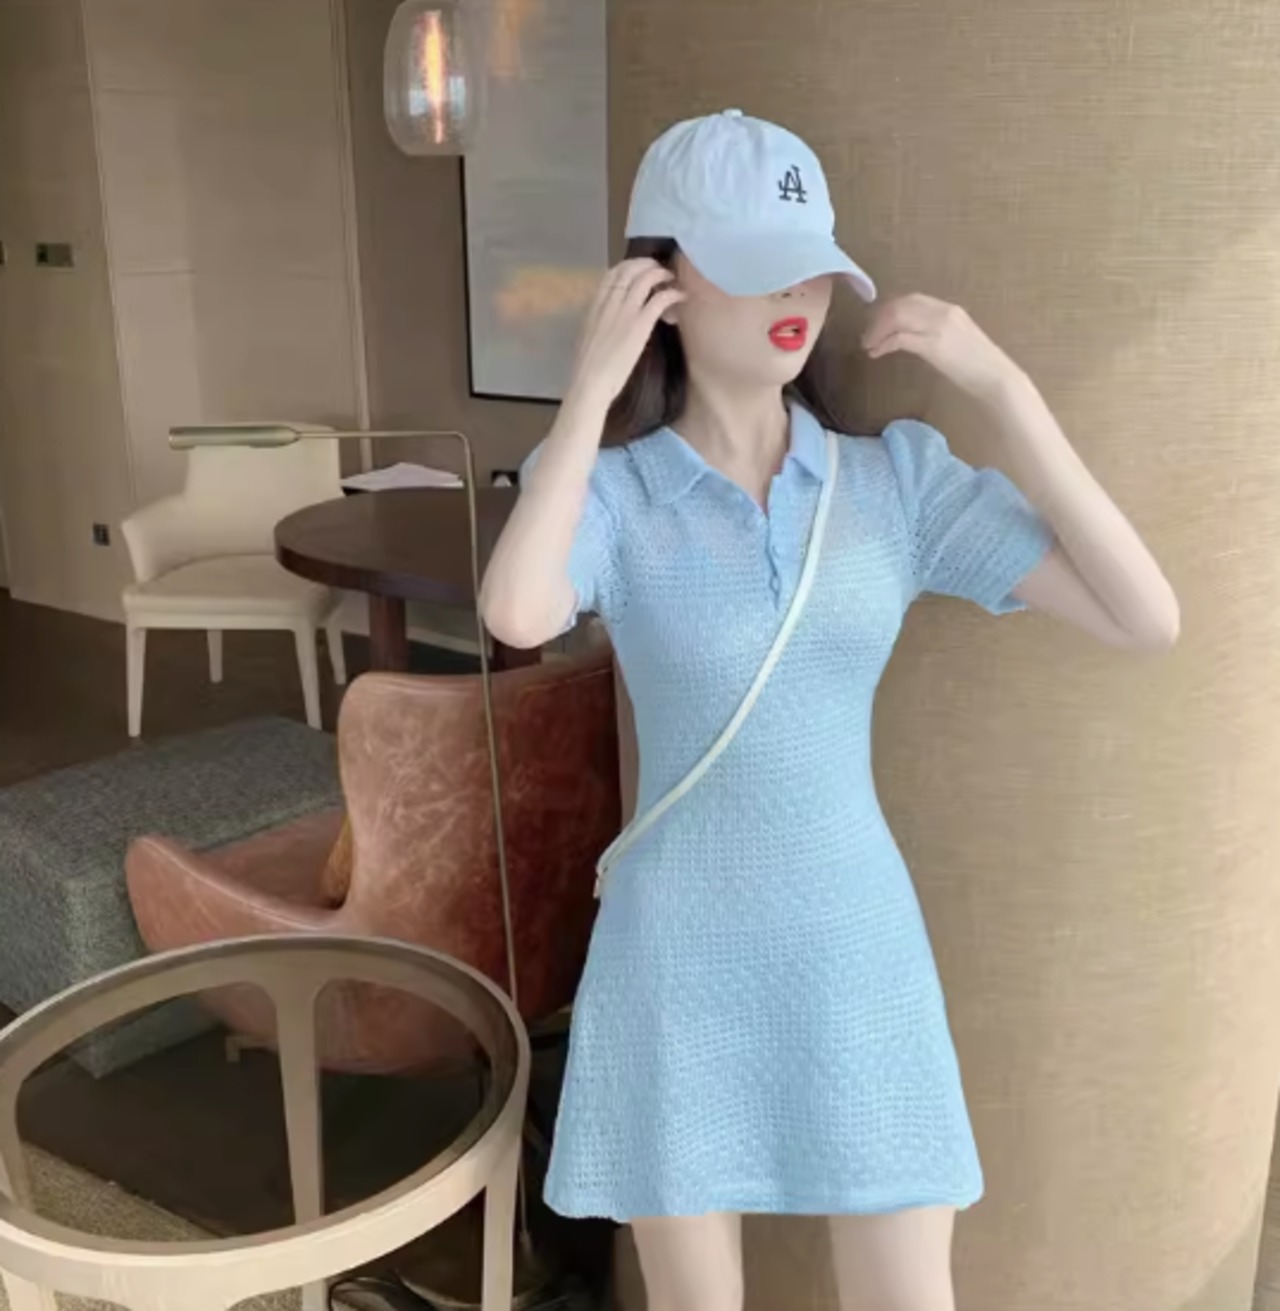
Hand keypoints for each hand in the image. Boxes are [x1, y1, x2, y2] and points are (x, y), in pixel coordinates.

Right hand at [565, 259, 685, 412]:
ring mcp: (625, 312)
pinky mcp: (639, 325)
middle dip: (647, 264)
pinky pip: (659, 299)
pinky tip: (680, 296)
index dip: (629, 265)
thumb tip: (605, 318)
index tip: (640, 269)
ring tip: (671, 279)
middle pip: (629, 270)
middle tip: (659, 269)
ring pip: (645, 278)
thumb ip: (598, 321)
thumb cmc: (587, 368)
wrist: (589, 383)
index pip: (611, 274)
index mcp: (595, 305)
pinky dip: (672, 293)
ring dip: (661, 274)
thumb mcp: (587, 336)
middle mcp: (609, 303)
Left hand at [862, 294, 1020, 401]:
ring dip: (877, 331)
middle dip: (878, 318)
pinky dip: (884, 344)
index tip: (876, 323)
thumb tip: (910, 336)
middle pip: (901, 304)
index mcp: (950, 309)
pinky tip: (877, 353)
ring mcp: (939, 327)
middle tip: (867, 336)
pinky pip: (900, 338)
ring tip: (869, 345)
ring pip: (897, 317)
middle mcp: (943, 312)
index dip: (889, 309)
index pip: (911, 299)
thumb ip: (935, 333)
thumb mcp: (956, 341)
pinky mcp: (934, 345)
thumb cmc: (978, 366)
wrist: (997, 378)